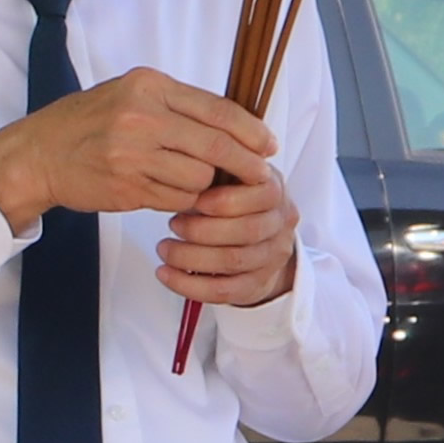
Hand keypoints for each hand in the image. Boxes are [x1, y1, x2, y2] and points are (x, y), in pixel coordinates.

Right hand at [0, 67, 273, 230]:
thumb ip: (177, 105)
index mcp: (148, 87)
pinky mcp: (126, 188)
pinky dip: (183, 201)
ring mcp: (132, 156)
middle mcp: (141, 118)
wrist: (37, 155)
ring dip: (206, 186)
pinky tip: (174, 194)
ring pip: (198, 179)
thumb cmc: (87, 123)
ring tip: (199, 184)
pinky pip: (175, 199)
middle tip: (257, 174)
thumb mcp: (130, 93)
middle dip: (243, 164)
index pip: (217, 110)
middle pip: (215, 147)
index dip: (251, 131)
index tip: (268, 145)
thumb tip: (234, 128)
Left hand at [156, 153, 300, 311]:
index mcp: (276, 191)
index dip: (226, 200)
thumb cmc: (233, 202)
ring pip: (232, 261)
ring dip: (191, 256)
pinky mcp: (255, 285)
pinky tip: (164, 273)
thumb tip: (183, 151)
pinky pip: (223, 291)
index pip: (262, 195)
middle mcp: (280, 224)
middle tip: (171, 224)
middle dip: (202, 229)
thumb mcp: (232, 176)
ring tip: (163, 248)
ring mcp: (271, 257)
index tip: (194, 199)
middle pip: (246, 231)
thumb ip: (218, 165)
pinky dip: (189, 284)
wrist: (259, 243)